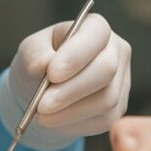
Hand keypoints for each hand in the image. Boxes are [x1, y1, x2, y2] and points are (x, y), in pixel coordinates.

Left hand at [0, 13, 131, 150]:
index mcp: (95, 27)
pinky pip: (103, 120)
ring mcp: (121, 81)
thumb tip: (43, 64)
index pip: (96, 34)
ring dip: (70, 111)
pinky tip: (54, 121)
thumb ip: (35, 54)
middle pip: (106, 70)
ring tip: (41, 115)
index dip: (76, 55)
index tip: (51, 74)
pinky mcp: (119, 108)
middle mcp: (116, 51)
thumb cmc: (39, 61)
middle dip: (71, 90)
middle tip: (42, 104)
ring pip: (106, 99)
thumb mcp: (30, 51)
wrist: (42, 90)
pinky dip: (74, 124)